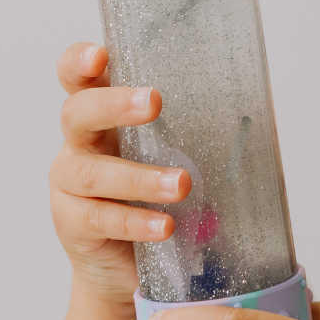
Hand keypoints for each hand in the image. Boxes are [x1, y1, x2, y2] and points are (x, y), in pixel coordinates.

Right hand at [50, 43, 190, 304]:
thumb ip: (185, 136)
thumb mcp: (167, 158)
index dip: (79, 62)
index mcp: (99, 118)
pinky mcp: (72, 224)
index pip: (76, 78)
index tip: (101, 55)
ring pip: (92, 172)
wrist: (123, 264)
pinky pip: (100, 219)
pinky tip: (164, 226)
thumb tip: (251, 120)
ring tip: (181, 184)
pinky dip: (135, 222)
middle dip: (114, 105)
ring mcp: (68, 185)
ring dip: (140, 177)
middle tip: (153, 103)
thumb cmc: (151, 198)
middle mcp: (78, 145)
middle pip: (78, 114)